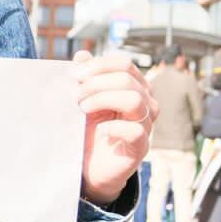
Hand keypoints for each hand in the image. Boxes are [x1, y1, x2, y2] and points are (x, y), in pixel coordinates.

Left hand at [74, 50, 157, 204]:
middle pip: (128, 80)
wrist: (88, 166)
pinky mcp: (141, 147)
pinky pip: (135, 131)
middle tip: (75, 96)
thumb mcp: (83, 100)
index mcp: (134, 87)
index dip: (99, 66)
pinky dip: (114, 127)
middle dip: (96, 84)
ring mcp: (146, 125)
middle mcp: (145, 103)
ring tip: (83, 109)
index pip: (124, 64)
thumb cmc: (89, 129)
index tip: (74, 75)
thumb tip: (82, 56)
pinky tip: (99, 131)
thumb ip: (84, 78)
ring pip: (135, 100)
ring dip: (103, 100)